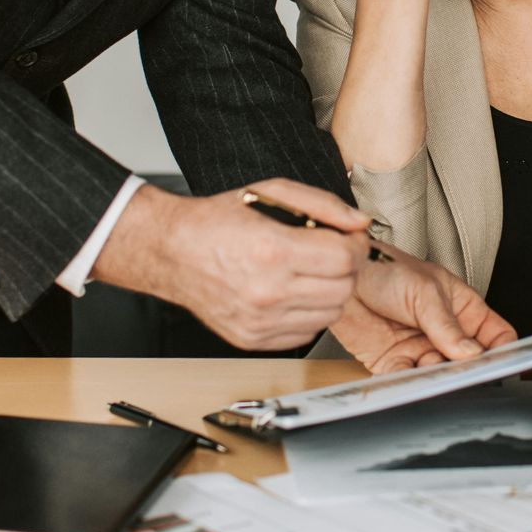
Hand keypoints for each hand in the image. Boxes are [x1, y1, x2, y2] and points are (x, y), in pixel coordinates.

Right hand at [91, 179, 367, 348]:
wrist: (171, 252)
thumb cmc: (217, 221)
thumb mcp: (270, 192)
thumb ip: (323, 204)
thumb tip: (360, 222)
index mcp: (273, 250)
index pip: (346, 258)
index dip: (356, 245)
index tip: (349, 238)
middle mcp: (267, 291)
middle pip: (344, 288)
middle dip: (347, 268)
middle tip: (333, 253)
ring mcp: (259, 320)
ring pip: (331, 315)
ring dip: (331, 291)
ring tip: (312, 272)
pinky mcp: (252, 339)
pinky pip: (307, 333)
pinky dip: (309, 313)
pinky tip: (294, 292)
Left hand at [331, 244, 517, 373]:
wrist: (343, 277)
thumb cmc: (385, 269)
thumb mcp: (424, 291)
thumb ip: (447, 325)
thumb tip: (470, 353)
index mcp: (461, 308)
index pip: (495, 334)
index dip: (503, 350)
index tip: (502, 365)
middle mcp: (444, 332)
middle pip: (469, 362)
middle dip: (468, 371)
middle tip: (465, 375)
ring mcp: (420, 348)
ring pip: (440, 374)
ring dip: (437, 377)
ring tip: (432, 372)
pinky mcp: (394, 362)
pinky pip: (408, 379)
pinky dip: (409, 383)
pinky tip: (409, 376)